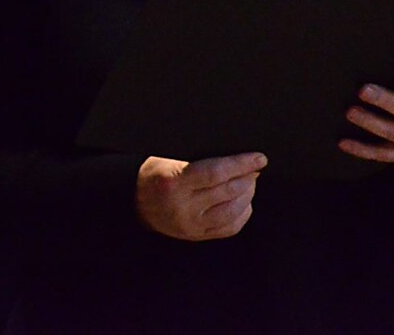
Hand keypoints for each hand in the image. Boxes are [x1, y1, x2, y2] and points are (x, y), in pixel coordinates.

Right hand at [135, 152, 264, 241]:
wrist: (134, 202)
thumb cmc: (153, 174)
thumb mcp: (168, 158)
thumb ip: (199, 159)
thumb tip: (234, 158)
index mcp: (175, 182)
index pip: (216, 172)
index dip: (241, 164)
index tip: (259, 159)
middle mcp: (184, 207)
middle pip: (228, 192)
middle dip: (248, 178)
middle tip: (255, 168)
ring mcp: (191, 225)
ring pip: (232, 212)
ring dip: (247, 196)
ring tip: (250, 183)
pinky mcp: (196, 236)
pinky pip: (228, 229)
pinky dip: (242, 215)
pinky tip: (244, 203)